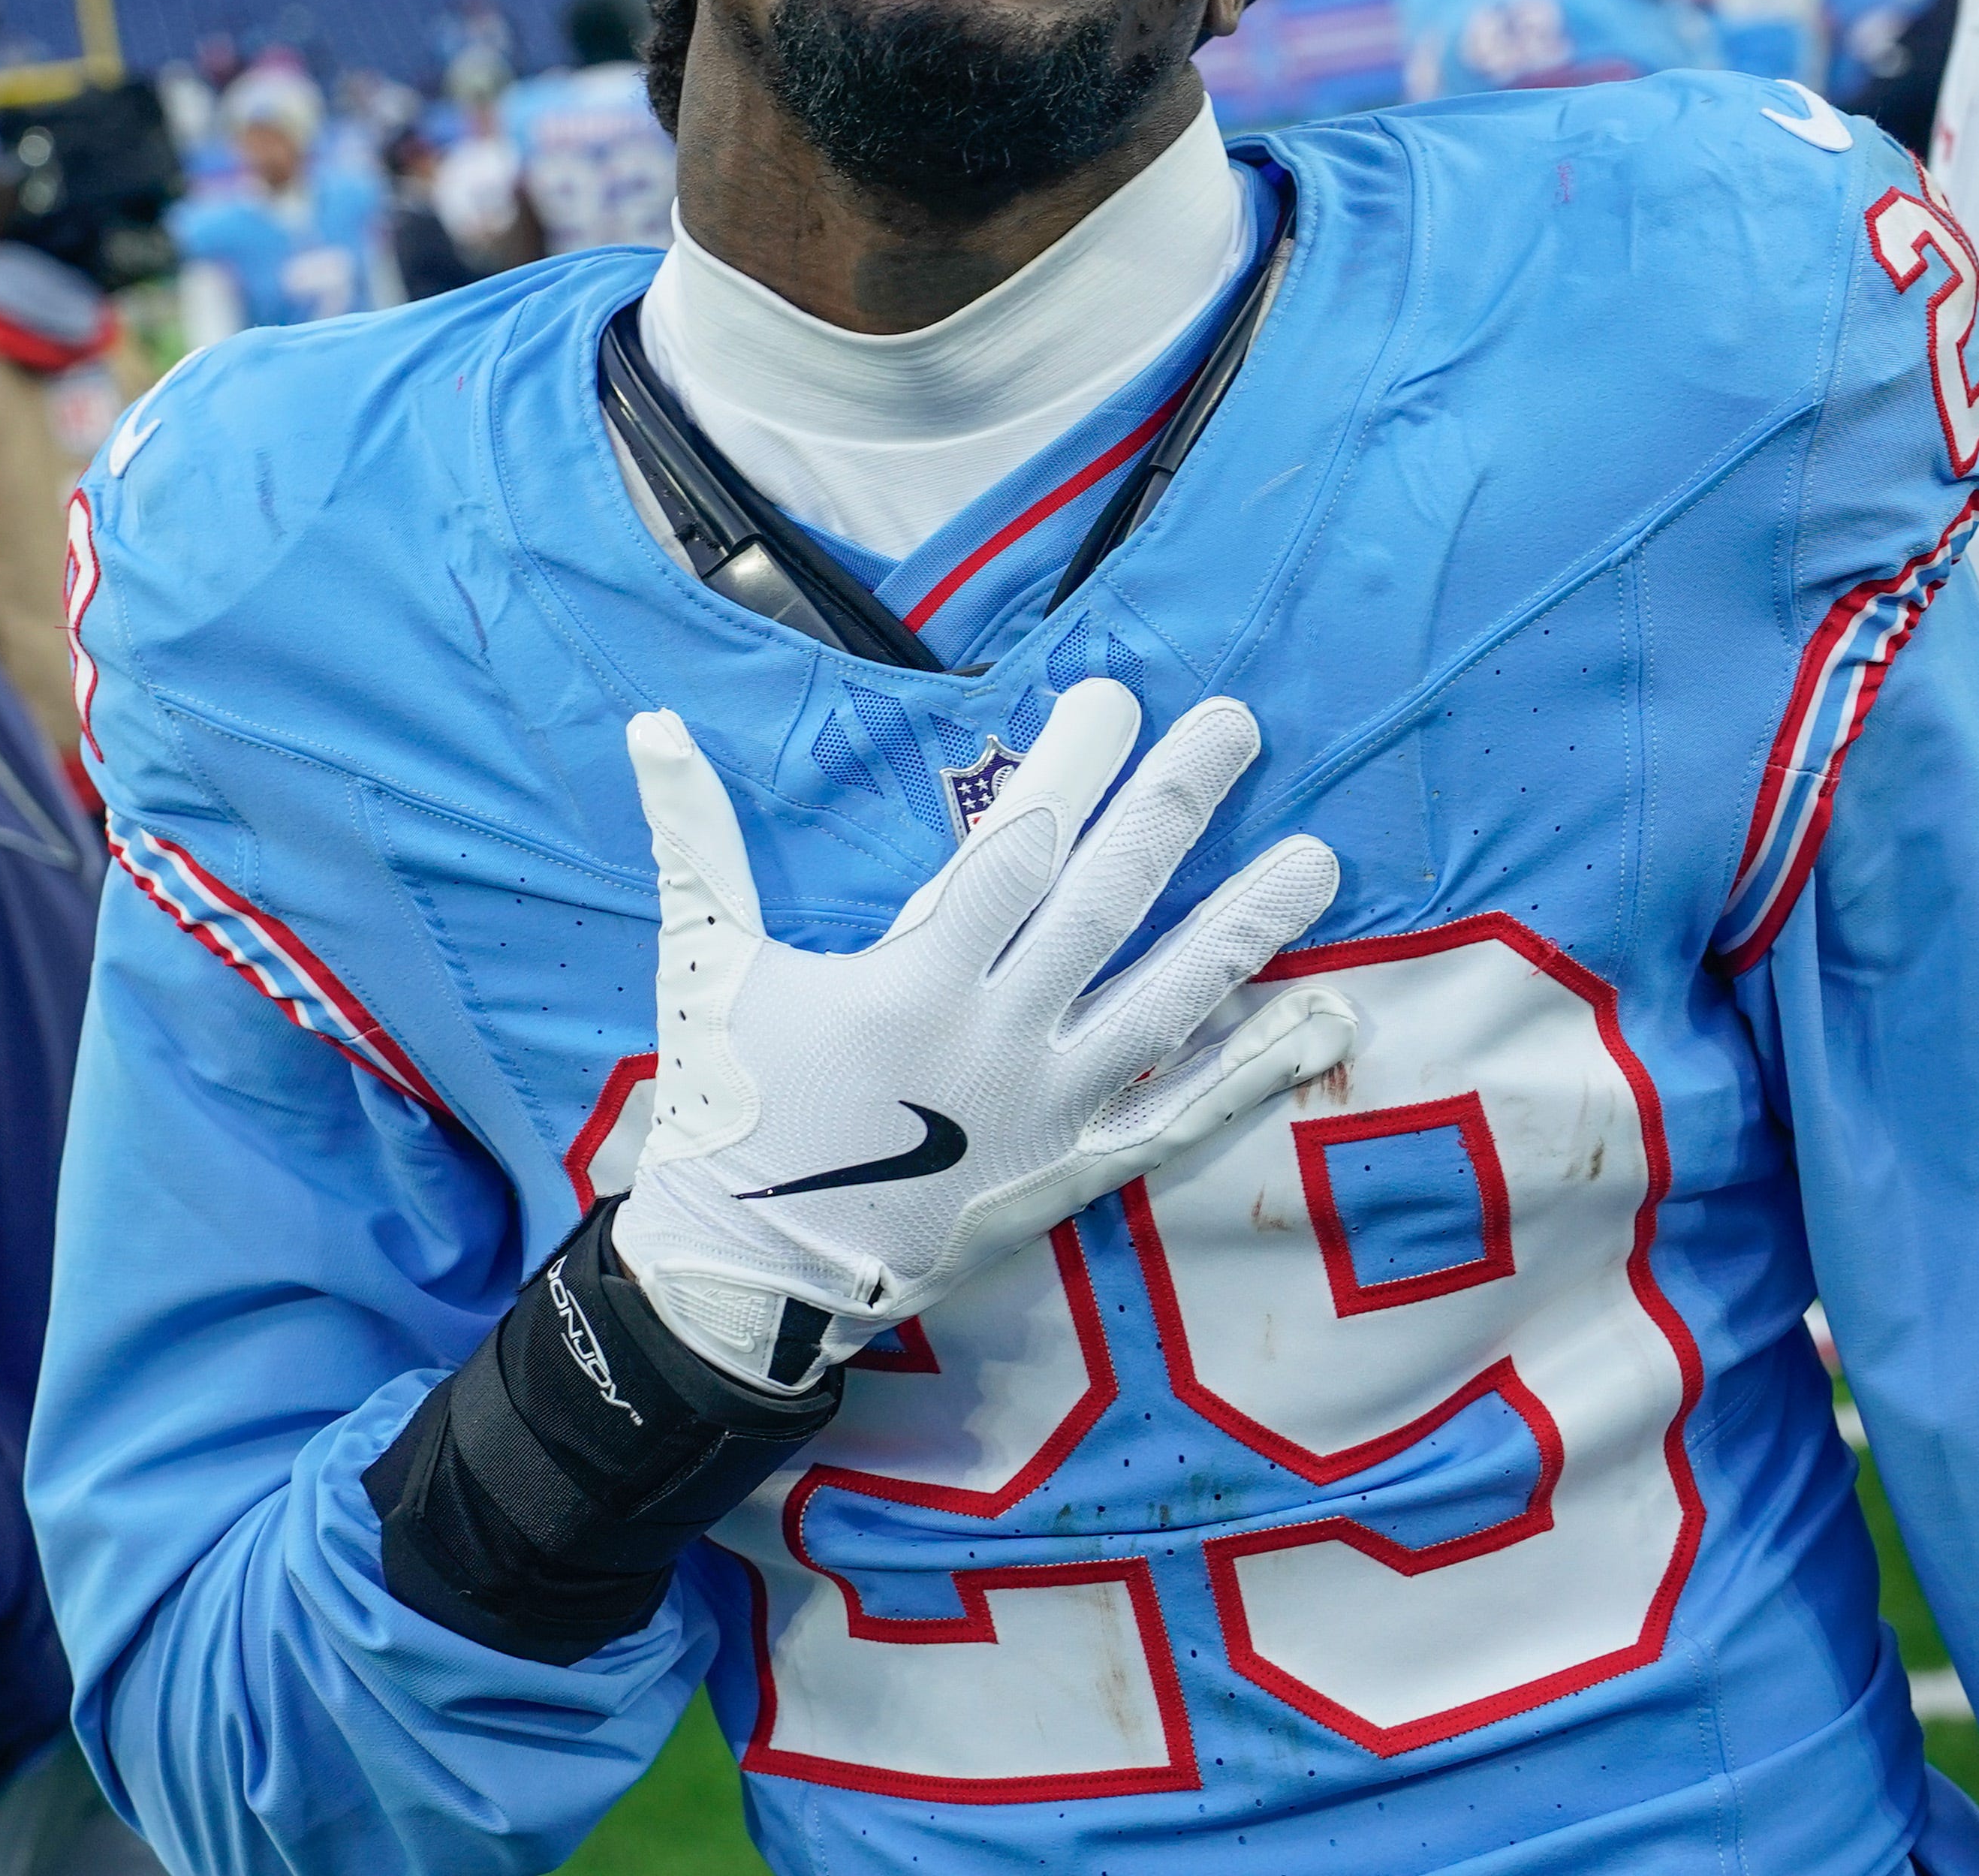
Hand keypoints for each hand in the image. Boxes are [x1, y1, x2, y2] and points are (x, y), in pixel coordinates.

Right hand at [611, 678, 1355, 1388]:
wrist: (745, 1281)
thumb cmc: (724, 1110)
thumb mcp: (703, 966)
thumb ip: (694, 841)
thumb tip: (653, 726)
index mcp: (914, 981)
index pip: (1015, 849)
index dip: (1072, 768)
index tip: (1118, 697)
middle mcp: (998, 1039)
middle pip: (1108, 903)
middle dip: (1175, 808)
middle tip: (1236, 728)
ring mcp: (1049, 1112)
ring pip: (1169, 1002)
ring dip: (1247, 926)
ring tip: (1318, 858)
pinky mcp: (1076, 1174)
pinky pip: (1186, 1115)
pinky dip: (1259, 1068)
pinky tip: (1325, 1017)